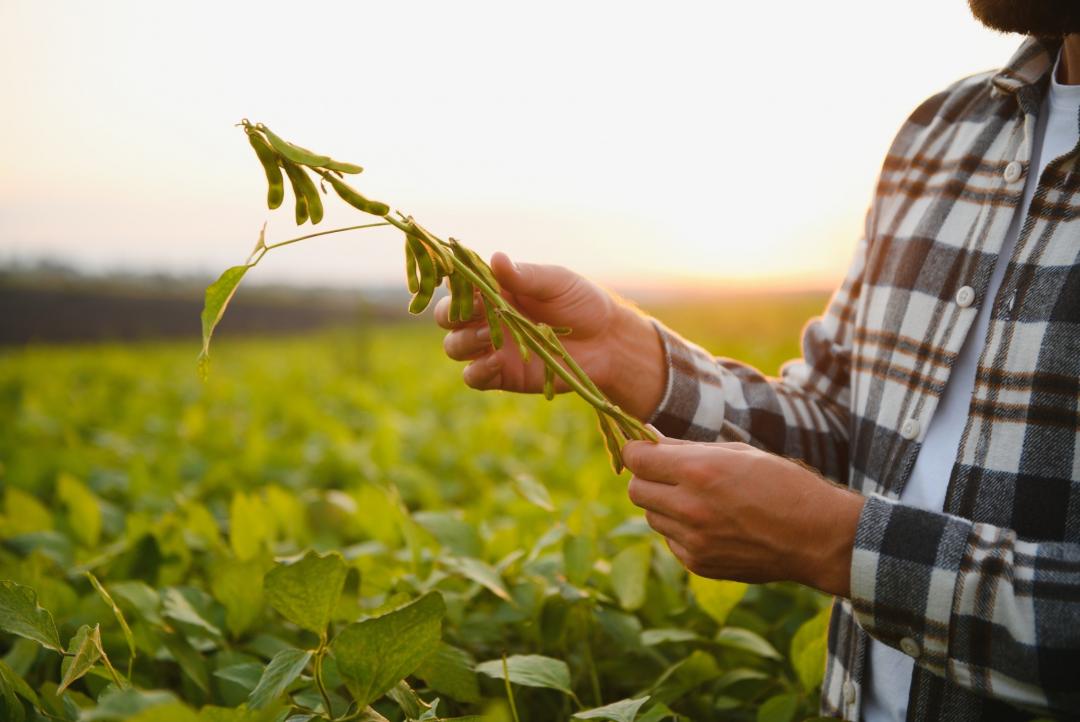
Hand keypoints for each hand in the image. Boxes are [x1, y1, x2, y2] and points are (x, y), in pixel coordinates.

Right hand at [435, 252, 665, 418]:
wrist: (607, 342)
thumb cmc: (581, 303)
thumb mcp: (556, 282)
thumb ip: (525, 276)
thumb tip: (496, 258)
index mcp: (495, 290)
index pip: (460, 284)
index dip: (453, 282)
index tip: (460, 280)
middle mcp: (487, 317)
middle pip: (448, 317)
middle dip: (451, 314)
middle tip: (474, 312)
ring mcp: (492, 348)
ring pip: (455, 346)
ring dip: (463, 341)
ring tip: (488, 336)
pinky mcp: (502, 375)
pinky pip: (474, 376)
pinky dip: (478, 370)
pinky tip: (496, 361)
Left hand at [623, 435, 864, 596]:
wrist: (816, 536)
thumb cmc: (782, 483)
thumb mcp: (737, 452)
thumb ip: (687, 449)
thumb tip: (649, 440)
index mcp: (698, 471)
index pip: (635, 458)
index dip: (637, 450)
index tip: (646, 449)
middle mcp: (689, 507)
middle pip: (635, 490)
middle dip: (647, 478)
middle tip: (669, 474)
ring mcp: (692, 540)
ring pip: (651, 517)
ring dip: (664, 505)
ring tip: (699, 500)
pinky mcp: (698, 563)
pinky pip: (671, 541)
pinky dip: (681, 531)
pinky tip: (712, 524)